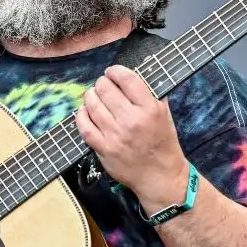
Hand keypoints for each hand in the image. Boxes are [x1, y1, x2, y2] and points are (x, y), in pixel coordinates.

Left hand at [75, 65, 188, 212]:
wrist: (160, 176)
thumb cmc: (163, 144)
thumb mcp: (164, 114)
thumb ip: (152, 92)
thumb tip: (138, 70)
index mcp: (150, 109)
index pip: (127, 78)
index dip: (115, 71)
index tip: (112, 72)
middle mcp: (132, 120)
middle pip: (105, 89)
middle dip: (102, 83)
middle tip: (103, 86)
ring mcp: (116, 136)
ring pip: (92, 104)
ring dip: (90, 96)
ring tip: (93, 96)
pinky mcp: (104, 149)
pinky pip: (84, 126)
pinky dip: (82, 115)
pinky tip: (85, 112)